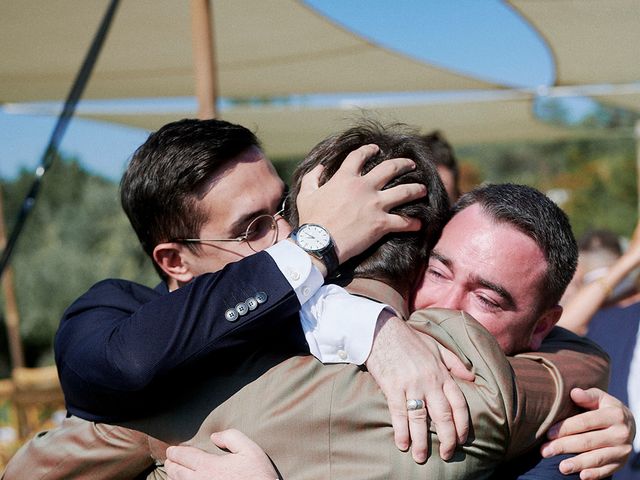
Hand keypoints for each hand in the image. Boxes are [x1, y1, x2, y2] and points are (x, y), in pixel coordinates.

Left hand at [165, 429, 277, 479]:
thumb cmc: (257, 476)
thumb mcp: (250, 450)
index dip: (175, 452)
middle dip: (171, 464)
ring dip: (174, 476)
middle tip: (169, 460)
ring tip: (173, 471)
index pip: (184, 457)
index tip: (171, 450)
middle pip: (177, 472)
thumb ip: (231, 437)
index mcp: (209, 466)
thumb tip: (214, 437)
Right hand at [296, 144, 426, 263]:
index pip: (359, 157)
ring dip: (416, 190)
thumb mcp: (305, 195)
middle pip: (390, 168)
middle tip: (410, 165)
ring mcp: (375, 205)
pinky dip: (413, 223)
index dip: (369, 150)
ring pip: (404, 192)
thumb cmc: (311, 221)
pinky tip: (419, 223)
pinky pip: (403, 222)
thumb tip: (319, 168)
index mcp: (345, 178)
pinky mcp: (381, 224)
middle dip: (403, 164)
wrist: (319, 244)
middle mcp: (364, 187)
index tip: (376, 149)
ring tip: (423, 189)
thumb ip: (312, 178)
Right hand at [365, 311, 473, 462]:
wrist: (382, 330)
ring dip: (421, 441)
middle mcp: (430, 381)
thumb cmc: (409, 339)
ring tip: (421, 457)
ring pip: (421, 419)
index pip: (458, 403)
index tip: (461, 439)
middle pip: (443, 416)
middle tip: (446, 454)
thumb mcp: (436, 347)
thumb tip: (472, 378)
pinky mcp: (392, 386)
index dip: (462, 424)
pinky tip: (402, 444)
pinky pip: (399, 413)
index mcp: (442, 373)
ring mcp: (411, 384)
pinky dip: (401, 431)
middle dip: (446, 439)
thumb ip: (454, 363)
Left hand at [540, 388, 635, 479]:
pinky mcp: (621, 462)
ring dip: (578, 463)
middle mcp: (620, 434)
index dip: (565, 428)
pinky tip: (581, 475)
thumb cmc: (605, 408)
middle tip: (545, 451)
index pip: (585, 422)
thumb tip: (574, 392)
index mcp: (614, 415)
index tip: (548, 433)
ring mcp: (622, 450)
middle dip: (564, 446)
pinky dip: (595, 474)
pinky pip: (607, 470)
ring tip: (561, 467)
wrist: (628, 424)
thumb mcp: (601, 398)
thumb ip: (588, 395)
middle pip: (587, 441)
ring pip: (597, 458)